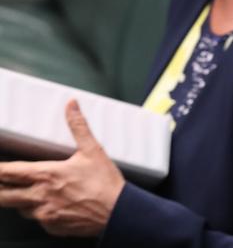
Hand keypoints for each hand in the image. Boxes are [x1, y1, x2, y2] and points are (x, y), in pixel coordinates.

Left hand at [0, 100, 124, 236]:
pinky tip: (53, 206)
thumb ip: (78, 126)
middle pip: (3, 196)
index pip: (8, 172)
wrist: (119, 212)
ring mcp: (45, 215)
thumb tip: (71, 106)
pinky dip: (41, 213)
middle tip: (1, 183)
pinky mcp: (53, 227)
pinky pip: (39, 220)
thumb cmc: (106, 184)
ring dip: (22, 201)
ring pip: (20, 209)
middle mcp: (40, 197)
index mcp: (46, 175)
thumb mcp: (93, 150)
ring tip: (30, 193)